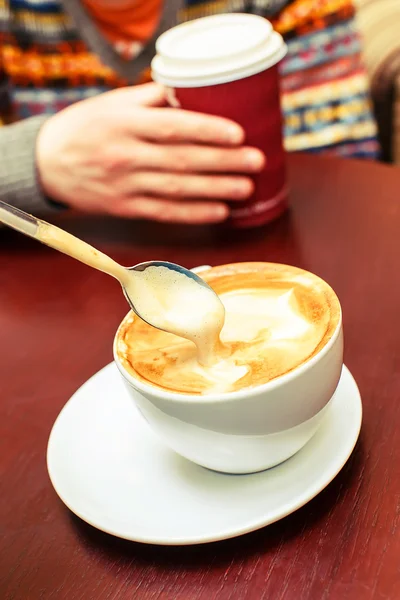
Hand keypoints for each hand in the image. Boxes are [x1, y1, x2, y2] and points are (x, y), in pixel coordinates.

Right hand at [36, 83, 264, 223]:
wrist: (48, 164)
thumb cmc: (85, 128)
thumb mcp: (113, 104)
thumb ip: (152, 99)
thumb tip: (192, 93)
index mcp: (126, 125)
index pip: (173, 128)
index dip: (208, 131)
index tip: (238, 133)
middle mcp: (127, 156)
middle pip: (183, 161)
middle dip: (224, 162)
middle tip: (255, 161)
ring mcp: (127, 186)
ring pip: (178, 190)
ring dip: (216, 190)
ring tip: (245, 188)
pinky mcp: (127, 208)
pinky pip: (165, 213)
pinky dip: (194, 213)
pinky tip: (219, 212)